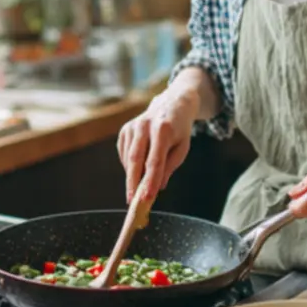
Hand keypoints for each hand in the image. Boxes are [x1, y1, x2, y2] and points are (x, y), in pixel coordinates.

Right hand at [116, 87, 198, 203]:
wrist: (173, 104)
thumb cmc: (179, 129)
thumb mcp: (182, 147)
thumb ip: (170, 166)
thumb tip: (157, 187)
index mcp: (163, 129)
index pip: (155, 161)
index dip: (150, 181)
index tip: (147, 198)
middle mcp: (145, 125)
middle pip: (135, 159)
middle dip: (133, 183)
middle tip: (133, 202)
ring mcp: (132, 126)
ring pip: (128, 158)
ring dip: (132, 176)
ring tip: (137, 189)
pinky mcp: (125, 129)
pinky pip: (124, 153)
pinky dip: (129, 166)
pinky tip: (137, 169)